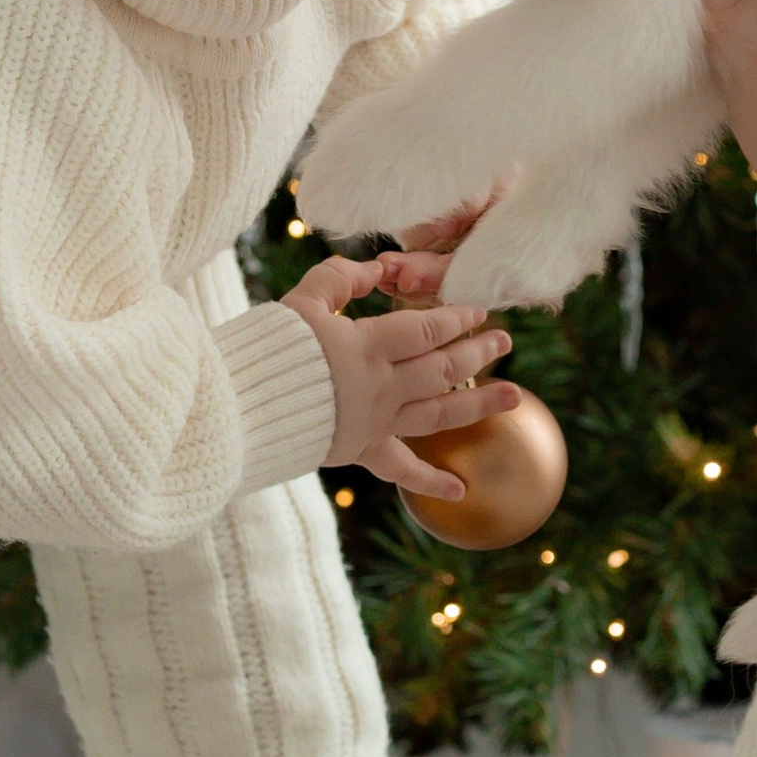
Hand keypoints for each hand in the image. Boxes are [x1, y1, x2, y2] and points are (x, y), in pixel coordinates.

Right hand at [283, 253, 517, 499]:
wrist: (240, 408)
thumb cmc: (268, 349)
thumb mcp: (303, 301)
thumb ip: (342, 278)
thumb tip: (380, 267)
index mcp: (367, 347)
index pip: (425, 329)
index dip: (456, 318)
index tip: (479, 310)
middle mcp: (380, 387)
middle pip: (442, 368)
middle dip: (478, 352)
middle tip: (505, 341)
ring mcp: (374, 422)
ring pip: (439, 414)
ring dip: (479, 404)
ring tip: (515, 397)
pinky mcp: (360, 450)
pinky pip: (400, 469)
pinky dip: (430, 482)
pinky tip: (461, 490)